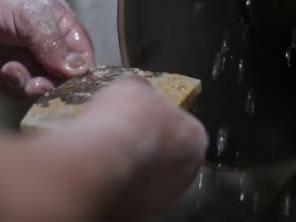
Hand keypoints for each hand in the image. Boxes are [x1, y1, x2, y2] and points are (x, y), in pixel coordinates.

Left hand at [0, 0, 94, 97]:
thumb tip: (80, 69)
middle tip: (34, 83)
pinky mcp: (3, 67)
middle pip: (63, 75)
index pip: (83, 53)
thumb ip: (54, 42)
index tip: (69, 84)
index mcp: (59, 21)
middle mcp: (45, 40)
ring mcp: (24, 54)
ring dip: (25, 83)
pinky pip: (17, 88)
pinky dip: (7, 83)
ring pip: (40, 84)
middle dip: (49, 83)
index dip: (79, 71)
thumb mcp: (28, 15)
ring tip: (7, 68)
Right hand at [0, 78, 208, 220]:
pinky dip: (117, 183)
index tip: (138, 114)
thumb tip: (141, 89)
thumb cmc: (125, 118)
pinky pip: (129, 193)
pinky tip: (100, 169)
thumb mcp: (132, 86)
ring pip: (149, 177)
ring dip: (133, 166)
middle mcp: (188, 173)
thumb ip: (142, 90)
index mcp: (196, 138)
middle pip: (168, 154)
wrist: (99, 160)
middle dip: (148, 145)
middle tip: (122, 133)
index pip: (183, 125)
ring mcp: (165, 198)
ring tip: (106, 151)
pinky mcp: (140, 213)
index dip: (159, 117)